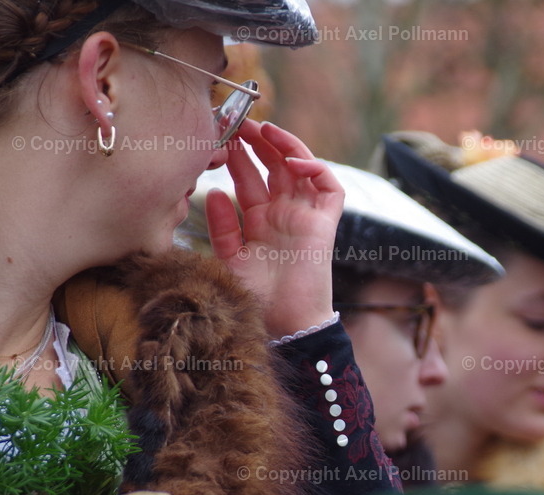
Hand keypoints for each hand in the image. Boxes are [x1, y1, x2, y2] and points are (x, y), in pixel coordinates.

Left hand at [205, 120, 343, 337]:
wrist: (286, 322)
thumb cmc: (258, 299)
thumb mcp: (229, 259)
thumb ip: (221, 227)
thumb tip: (214, 192)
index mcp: (260, 222)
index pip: (250, 179)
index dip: (238, 157)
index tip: (220, 138)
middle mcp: (284, 215)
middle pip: (274, 167)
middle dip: (259, 143)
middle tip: (239, 123)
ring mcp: (306, 216)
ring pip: (301, 169)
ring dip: (285, 147)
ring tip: (265, 129)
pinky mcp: (325, 223)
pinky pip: (328, 188)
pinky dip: (315, 169)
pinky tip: (293, 162)